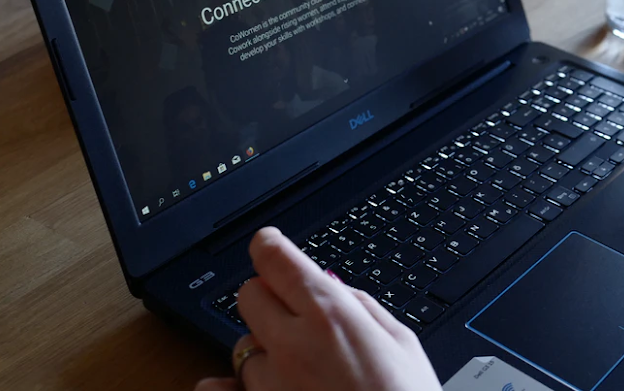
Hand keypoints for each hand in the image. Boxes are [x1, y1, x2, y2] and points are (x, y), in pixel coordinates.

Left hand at [193, 227, 438, 390]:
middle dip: (268, 296)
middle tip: (294, 311)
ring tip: (300, 369)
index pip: (275, 259)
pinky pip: (222, 389)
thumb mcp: (401, 343)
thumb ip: (361, 306)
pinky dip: (230, 386)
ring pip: (243, 346)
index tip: (270, 246)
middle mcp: (291, 346)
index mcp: (330, 316)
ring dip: (264, 350)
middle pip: (249, 294)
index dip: (270, 246)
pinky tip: (236, 386)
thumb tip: (334, 288)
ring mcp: (271, 384)